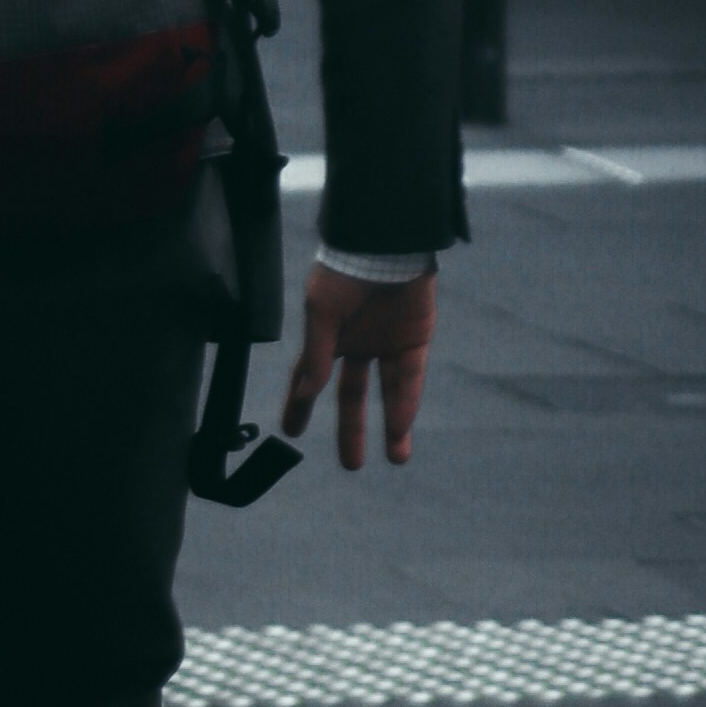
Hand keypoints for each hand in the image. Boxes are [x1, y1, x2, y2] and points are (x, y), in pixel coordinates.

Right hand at [287, 261, 433, 472]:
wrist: (386, 241)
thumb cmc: (346, 269)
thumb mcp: (321, 310)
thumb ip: (317, 353)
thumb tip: (305, 392)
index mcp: (327, 335)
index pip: (310, 378)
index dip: (299, 405)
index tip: (291, 432)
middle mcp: (356, 343)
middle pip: (352, 395)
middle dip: (353, 430)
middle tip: (352, 465)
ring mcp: (387, 343)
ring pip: (389, 392)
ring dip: (393, 425)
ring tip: (397, 457)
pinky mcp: (414, 338)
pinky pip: (410, 377)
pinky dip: (406, 402)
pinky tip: (402, 427)